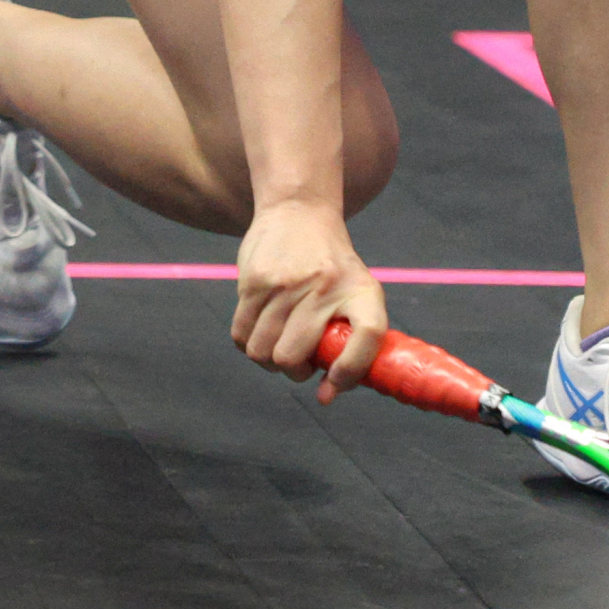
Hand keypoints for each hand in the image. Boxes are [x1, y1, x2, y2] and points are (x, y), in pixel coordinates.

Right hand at [235, 200, 386, 392]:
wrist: (300, 210)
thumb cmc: (333, 267)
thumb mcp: (359, 293)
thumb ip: (353, 344)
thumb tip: (326, 398)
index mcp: (363, 292)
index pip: (368, 337)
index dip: (350, 372)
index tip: (332, 387)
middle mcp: (325, 286)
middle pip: (292, 357)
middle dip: (294, 371)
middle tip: (300, 361)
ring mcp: (286, 283)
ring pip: (262, 352)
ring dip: (269, 361)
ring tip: (280, 345)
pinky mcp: (254, 280)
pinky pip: (241, 335)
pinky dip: (249, 344)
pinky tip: (262, 332)